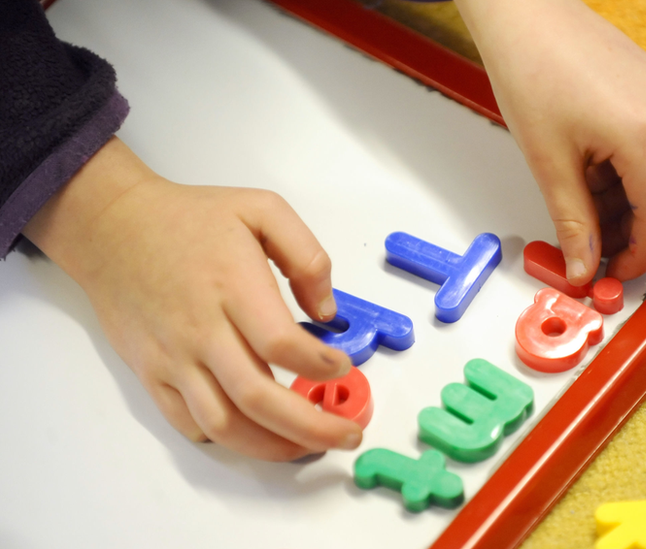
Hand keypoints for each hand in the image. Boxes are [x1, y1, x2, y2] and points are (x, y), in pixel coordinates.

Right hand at [24, 138, 360, 460]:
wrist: (113, 228)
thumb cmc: (189, 219)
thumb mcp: (262, 209)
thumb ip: (307, 256)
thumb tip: (326, 311)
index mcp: (233, 286)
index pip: (280, 343)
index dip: (319, 366)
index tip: (342, 367)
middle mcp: (201, 330)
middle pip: (258, 397)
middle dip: (311, 426)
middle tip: (346, 434)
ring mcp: (174, 358)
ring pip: (224, 424)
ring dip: (272, 446)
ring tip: (308, 446)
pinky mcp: (153, 374)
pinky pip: (189, 423)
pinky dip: (227, 439)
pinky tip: (257, 434)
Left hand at [456, 0, 645, 284]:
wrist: (527, 15)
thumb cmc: (531, 71)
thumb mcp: (548, 162)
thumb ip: (573, 222)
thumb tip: (584, 268)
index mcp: (645, 134)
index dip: (637, 256)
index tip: (612, 272)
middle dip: (635, 231)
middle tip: (594, 244)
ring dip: (632, 202)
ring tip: (583, 201)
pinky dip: (632, 171)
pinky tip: (594, 171)